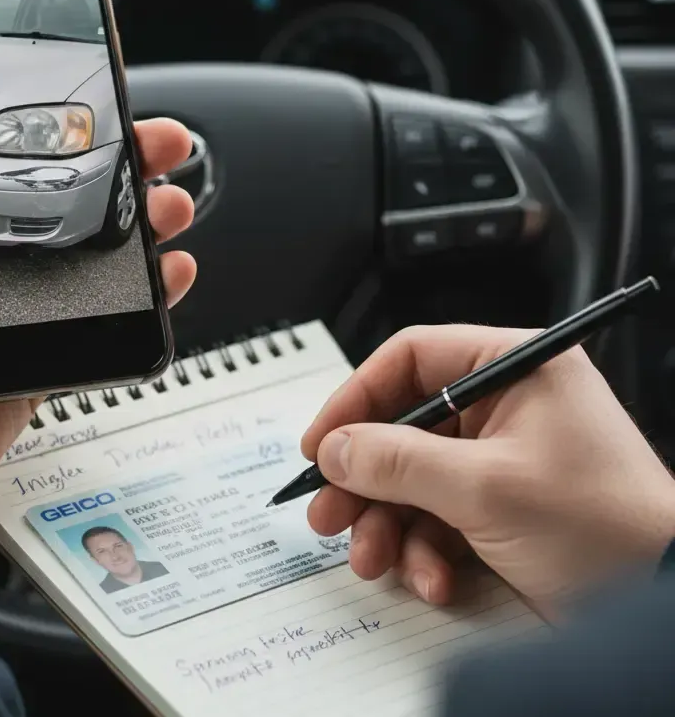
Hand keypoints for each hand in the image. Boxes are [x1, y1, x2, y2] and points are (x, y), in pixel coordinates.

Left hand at [0, 23, 196, 502]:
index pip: (5, 151)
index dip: (58, 125)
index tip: (101, 104)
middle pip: (64, 195)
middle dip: (121, 167)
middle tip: (160, 147)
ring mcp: (7, 304)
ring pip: (92, 250)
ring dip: (142, 222)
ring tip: (172, 206)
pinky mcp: (37, 348)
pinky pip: (101, 311)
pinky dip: (143, 290)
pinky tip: (168, 270)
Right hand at [301, 325, 674, 611]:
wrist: (665, 603)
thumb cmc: (603, 525)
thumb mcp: (483, 488)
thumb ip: (396, 462)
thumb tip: (335, 449)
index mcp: (513, 367)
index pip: (410, 359)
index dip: (356, 398)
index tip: (322, 443)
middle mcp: (506, 404)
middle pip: (403, 424)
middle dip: (364, 477)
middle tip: (329, 512)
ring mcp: (503, 456)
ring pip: (413, 476)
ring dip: (386, 522)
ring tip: (372, 557)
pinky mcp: (501, 504)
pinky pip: (439, 514)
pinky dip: (424, 548)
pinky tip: (430, 578)